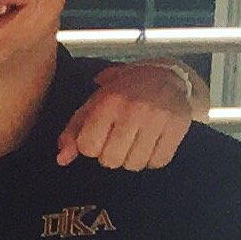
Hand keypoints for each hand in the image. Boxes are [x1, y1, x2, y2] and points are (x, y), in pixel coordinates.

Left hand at [59, 63, 196, 172]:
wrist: (166, 75)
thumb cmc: (123, 93)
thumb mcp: (92, 104)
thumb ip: (72, 132)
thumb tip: (62, 160)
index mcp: (108, 102)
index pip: (88, 147)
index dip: (90, 147)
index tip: (98, 138)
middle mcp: (133, 109)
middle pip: (111, 160)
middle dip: (110, 155)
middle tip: (118, 141)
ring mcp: (158, 118)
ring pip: (135, 164)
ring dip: (131, 159)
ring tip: (134, 142)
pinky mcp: (179, 126)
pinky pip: (159, 161)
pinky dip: (153, 159)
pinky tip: (151, 144)